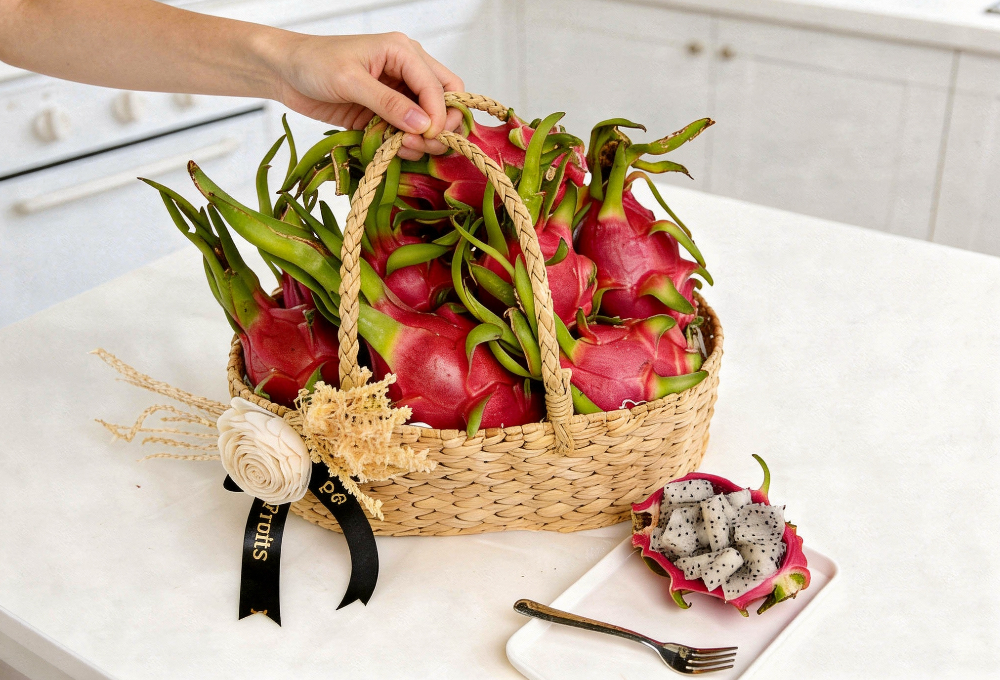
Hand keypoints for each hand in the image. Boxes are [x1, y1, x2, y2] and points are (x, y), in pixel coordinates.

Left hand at [269, 31, 464, 160]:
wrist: (286, 73)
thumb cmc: (314, 63)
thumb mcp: (349, 81)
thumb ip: (387, 103)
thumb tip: (423, 125)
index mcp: (403, 52)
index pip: (439, 86)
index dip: (439, 114)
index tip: (428, 137)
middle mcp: (408, 71)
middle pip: (446, 100)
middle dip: (441, 126)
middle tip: (421, 145)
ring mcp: (399, 94)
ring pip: (431, 120)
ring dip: (425, 140)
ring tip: (404, 149)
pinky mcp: (387, 114)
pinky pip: (409, 132)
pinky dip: (408, 145)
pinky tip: (395, 151)